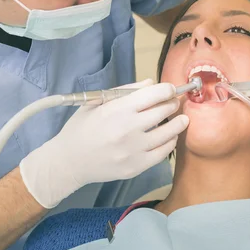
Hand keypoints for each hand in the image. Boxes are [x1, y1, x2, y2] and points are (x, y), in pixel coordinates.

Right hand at [19, 79, 187, 208]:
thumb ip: (125, 91)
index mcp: (117, 109)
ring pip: (168, 133)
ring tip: (182, 119)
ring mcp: (133, 150)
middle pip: (163, 111)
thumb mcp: (97, 103)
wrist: (68, 162)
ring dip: (178, 123)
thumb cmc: (82, 128)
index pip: (153, 94)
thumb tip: (151, 83)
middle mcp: (127, 129)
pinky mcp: (136, 167)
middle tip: (174, 103)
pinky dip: (170, 142)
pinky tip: (170, 137)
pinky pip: (163, 152)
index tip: (170, 89)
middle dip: (172, 104)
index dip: (167, 89)